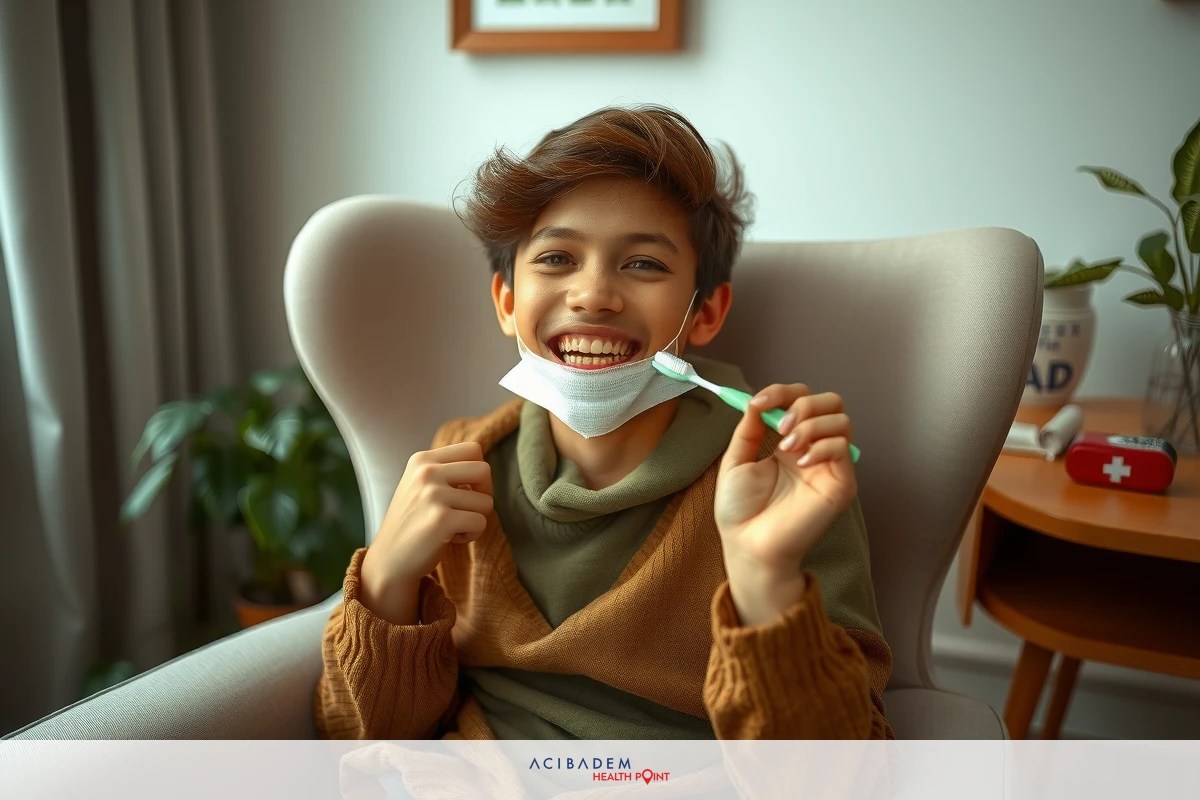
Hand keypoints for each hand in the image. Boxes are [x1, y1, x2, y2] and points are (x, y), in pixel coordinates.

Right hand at [359, 442, 492, 623]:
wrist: (388, 561)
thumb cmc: (413, 523)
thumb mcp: (421, 485)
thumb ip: (447, 471)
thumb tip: (485, 470)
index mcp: (422, 460)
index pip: (473, 450)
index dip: (478, 474)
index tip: (466, 492)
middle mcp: (426, 472)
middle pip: (484, 470)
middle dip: (484, 494)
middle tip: (467, 511)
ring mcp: (432, 495)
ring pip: (486, 501)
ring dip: (476, 519)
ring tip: (452, 528)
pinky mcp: (441, 520)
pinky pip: (481, 522)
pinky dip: (472, 535)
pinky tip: (451, 539)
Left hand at [714, 384, 856, 624]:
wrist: (747, 544)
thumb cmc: (740, 510)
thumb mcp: (736, 460)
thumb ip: (749, 428)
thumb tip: (757, 400)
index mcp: (789, 442)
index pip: (802, 400)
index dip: (783, 392)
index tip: (759, 402)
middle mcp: (813, 450)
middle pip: (831, 403)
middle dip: (804, 403)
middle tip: (779, 427)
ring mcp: (829, 466)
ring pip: (842, 421)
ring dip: (811, 424)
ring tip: (786, 447)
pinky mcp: (841, 484)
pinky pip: (843, 449)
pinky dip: (822, 446)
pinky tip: (801, 461)